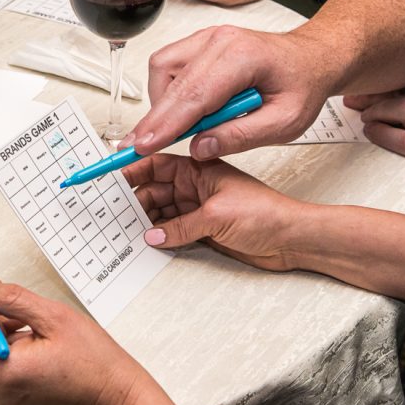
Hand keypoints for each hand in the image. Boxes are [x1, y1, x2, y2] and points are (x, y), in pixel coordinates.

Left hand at [0, 279, 214, 404]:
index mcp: (5, 373)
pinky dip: (6, 349)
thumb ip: (10, 298)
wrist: (121, 401)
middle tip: (4, 298)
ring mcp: (5, 402)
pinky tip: (34, 340)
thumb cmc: (97, 363)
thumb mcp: (54, 317)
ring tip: (31, 324)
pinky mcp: (14, 404)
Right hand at [123, 25, 335, 158]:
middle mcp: (219, 40)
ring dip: (165, 103)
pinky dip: (170, 92)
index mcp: (243, 57)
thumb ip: (241, 137)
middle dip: (154, 120)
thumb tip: (199, 147)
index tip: (142, 145)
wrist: (312, 58)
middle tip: (138, 147)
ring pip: (162, 70)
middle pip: (171, 82)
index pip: (193, 94)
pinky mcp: (198, 43)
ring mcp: (206, 38)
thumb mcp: (285, 123)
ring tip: (189, 126)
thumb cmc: (302, 84)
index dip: (165, 124)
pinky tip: (190, 109)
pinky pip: (168, 65)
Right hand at [125, 154, 303, 270]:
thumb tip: (154, 235)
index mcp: (199, 168)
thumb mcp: (217, 216)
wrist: (292, 239)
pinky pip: (171, 229)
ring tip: (127, 228)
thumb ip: (181, 226)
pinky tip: (148, 240)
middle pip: (153, 189)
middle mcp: (195, 185)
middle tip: (115, 211)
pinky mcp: (202, 227)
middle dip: (134, 199)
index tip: (111, 178)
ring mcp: (197, 207)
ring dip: (145, 219)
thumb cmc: (268, 213)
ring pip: (160, 210)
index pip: (156, 164)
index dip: (132, 170)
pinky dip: (159, 234)